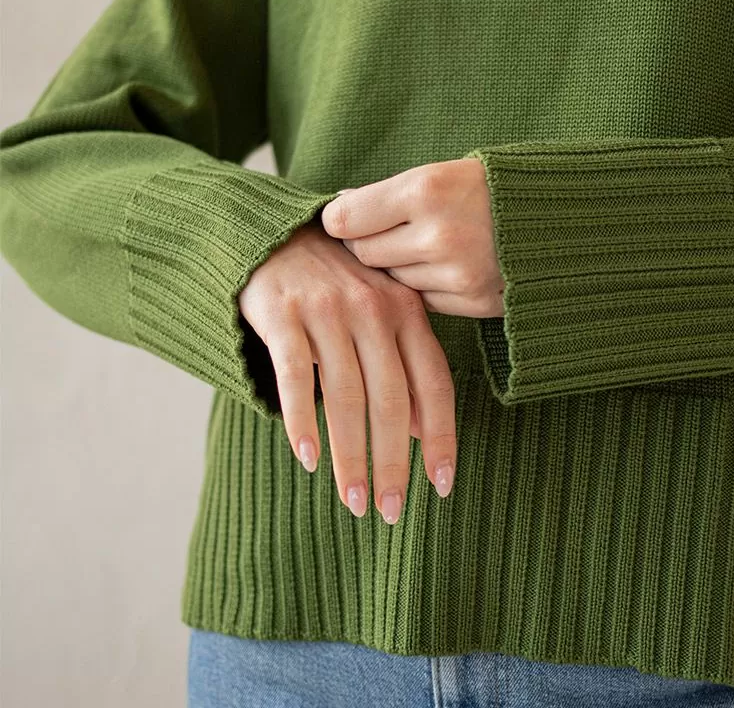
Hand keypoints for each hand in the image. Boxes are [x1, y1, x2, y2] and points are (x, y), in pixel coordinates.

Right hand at [237, 221, 457, 523]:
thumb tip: (425, 432)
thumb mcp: (380, 316)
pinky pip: (296, 377)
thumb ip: (404, 367)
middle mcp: (373, 308)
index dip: (442, 439)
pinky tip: (308, 459)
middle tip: (390, 511)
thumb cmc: (335, 287)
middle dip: (393, 463)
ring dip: (351, 458)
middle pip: (391, 400)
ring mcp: (327, 309)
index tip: (441, 487)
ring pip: (346, 397)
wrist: (275, 237)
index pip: (434, 384)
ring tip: (354, 501)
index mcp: (406, 310)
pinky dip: (303, 422)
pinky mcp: (283, 314)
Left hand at [320, 157, 504, 317]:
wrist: (571, 217)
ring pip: (393, 280)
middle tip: (386, 231)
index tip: (343, 218)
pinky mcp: (474, 302)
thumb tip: (338, 211)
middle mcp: (439, 235)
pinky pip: (423, 301)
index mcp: (427, 190)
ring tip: (428, 245)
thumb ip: (390, 194)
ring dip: (400, 267)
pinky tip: (448, 266)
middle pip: (366, 253)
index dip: (339, 219)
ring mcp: (457, 274)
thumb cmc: (498, 187)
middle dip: (369, 244)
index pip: (346, 218)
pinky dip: (426, 287)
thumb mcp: (445, 172)